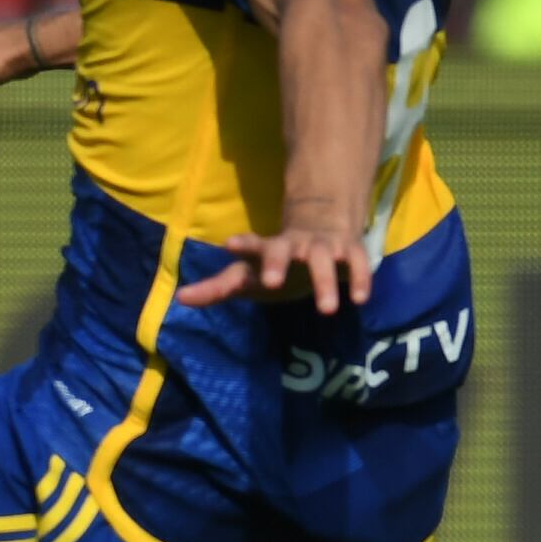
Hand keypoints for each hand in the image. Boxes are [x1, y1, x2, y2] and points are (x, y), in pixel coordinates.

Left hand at [176, 208, 375, 316]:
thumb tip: (180, 299)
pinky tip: (360, 299)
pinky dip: (360, 279)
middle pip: (283, 249)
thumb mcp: (250, 275)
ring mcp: (322, 247)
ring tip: (326, 310)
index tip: (229, 244)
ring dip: (325, 281)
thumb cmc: (277, 263)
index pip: (252, 246)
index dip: (243, 245)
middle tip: (271, 283)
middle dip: (277, 262)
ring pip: (323, 259)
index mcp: (268, 250)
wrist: (322, 231)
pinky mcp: (350, 252)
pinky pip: (358, 263)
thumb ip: (217, 288)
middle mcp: (293, 245)